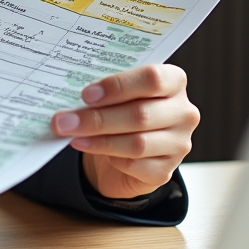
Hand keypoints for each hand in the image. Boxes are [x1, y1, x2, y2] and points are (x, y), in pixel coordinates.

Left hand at [50, 64, 199, 198]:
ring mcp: (179, 143)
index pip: (153, 78)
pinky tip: (87, 146)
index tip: (86, 94)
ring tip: (70, 133)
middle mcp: (183, 112)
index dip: (118, 86)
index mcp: (173, 82)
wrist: (123, 146)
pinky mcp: (166, 170)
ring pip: (137, 143)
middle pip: (141, 114)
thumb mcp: (114, 92)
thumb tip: (70, 95)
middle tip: (65, 119)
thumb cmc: (119, 108)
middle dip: (97, 118)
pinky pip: (135, 164)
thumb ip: (102, 89)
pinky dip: (107, 156)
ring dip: (98, 139)